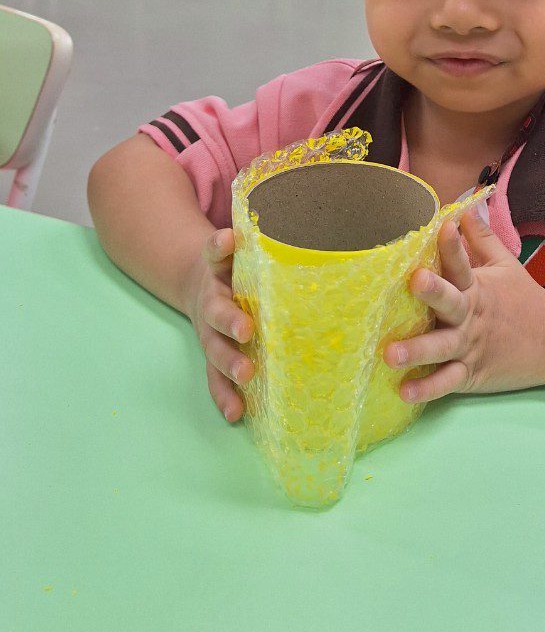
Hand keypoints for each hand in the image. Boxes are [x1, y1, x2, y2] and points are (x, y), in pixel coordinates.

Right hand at [184, 228, 254, 422]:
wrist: (197, 282)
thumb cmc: (234, 264)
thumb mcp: (238, 246)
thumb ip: (250, 236)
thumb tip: (261, 217)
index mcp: (218, 271)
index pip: (217, 253)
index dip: (221, 246)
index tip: (230, 238)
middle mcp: (210, 302)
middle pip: (216, 312)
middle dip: (230, 322)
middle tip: (247, 330)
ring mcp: (209, 332)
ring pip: (215, 350)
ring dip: (229, 364)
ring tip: (246, 377)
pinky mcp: (213, 355)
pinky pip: (215, 378)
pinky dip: (224, 395)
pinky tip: (237, 413)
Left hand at [383, 207, 544, 402]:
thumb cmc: (524, 299)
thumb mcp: (506, 265)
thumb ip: (482, 238)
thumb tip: (465, 208)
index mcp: (477, 287)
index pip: (463, 262)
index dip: (453, 245)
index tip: (444, 226)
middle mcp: (471, 316)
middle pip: (450, 302)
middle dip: (433, 292)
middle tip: (414, 281)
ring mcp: (471, 347)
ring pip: (442, 348)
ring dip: (417, 351)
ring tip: (389, 354)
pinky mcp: (471, 374)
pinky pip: (447, 382)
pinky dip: (427, 389)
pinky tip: (404, 392)